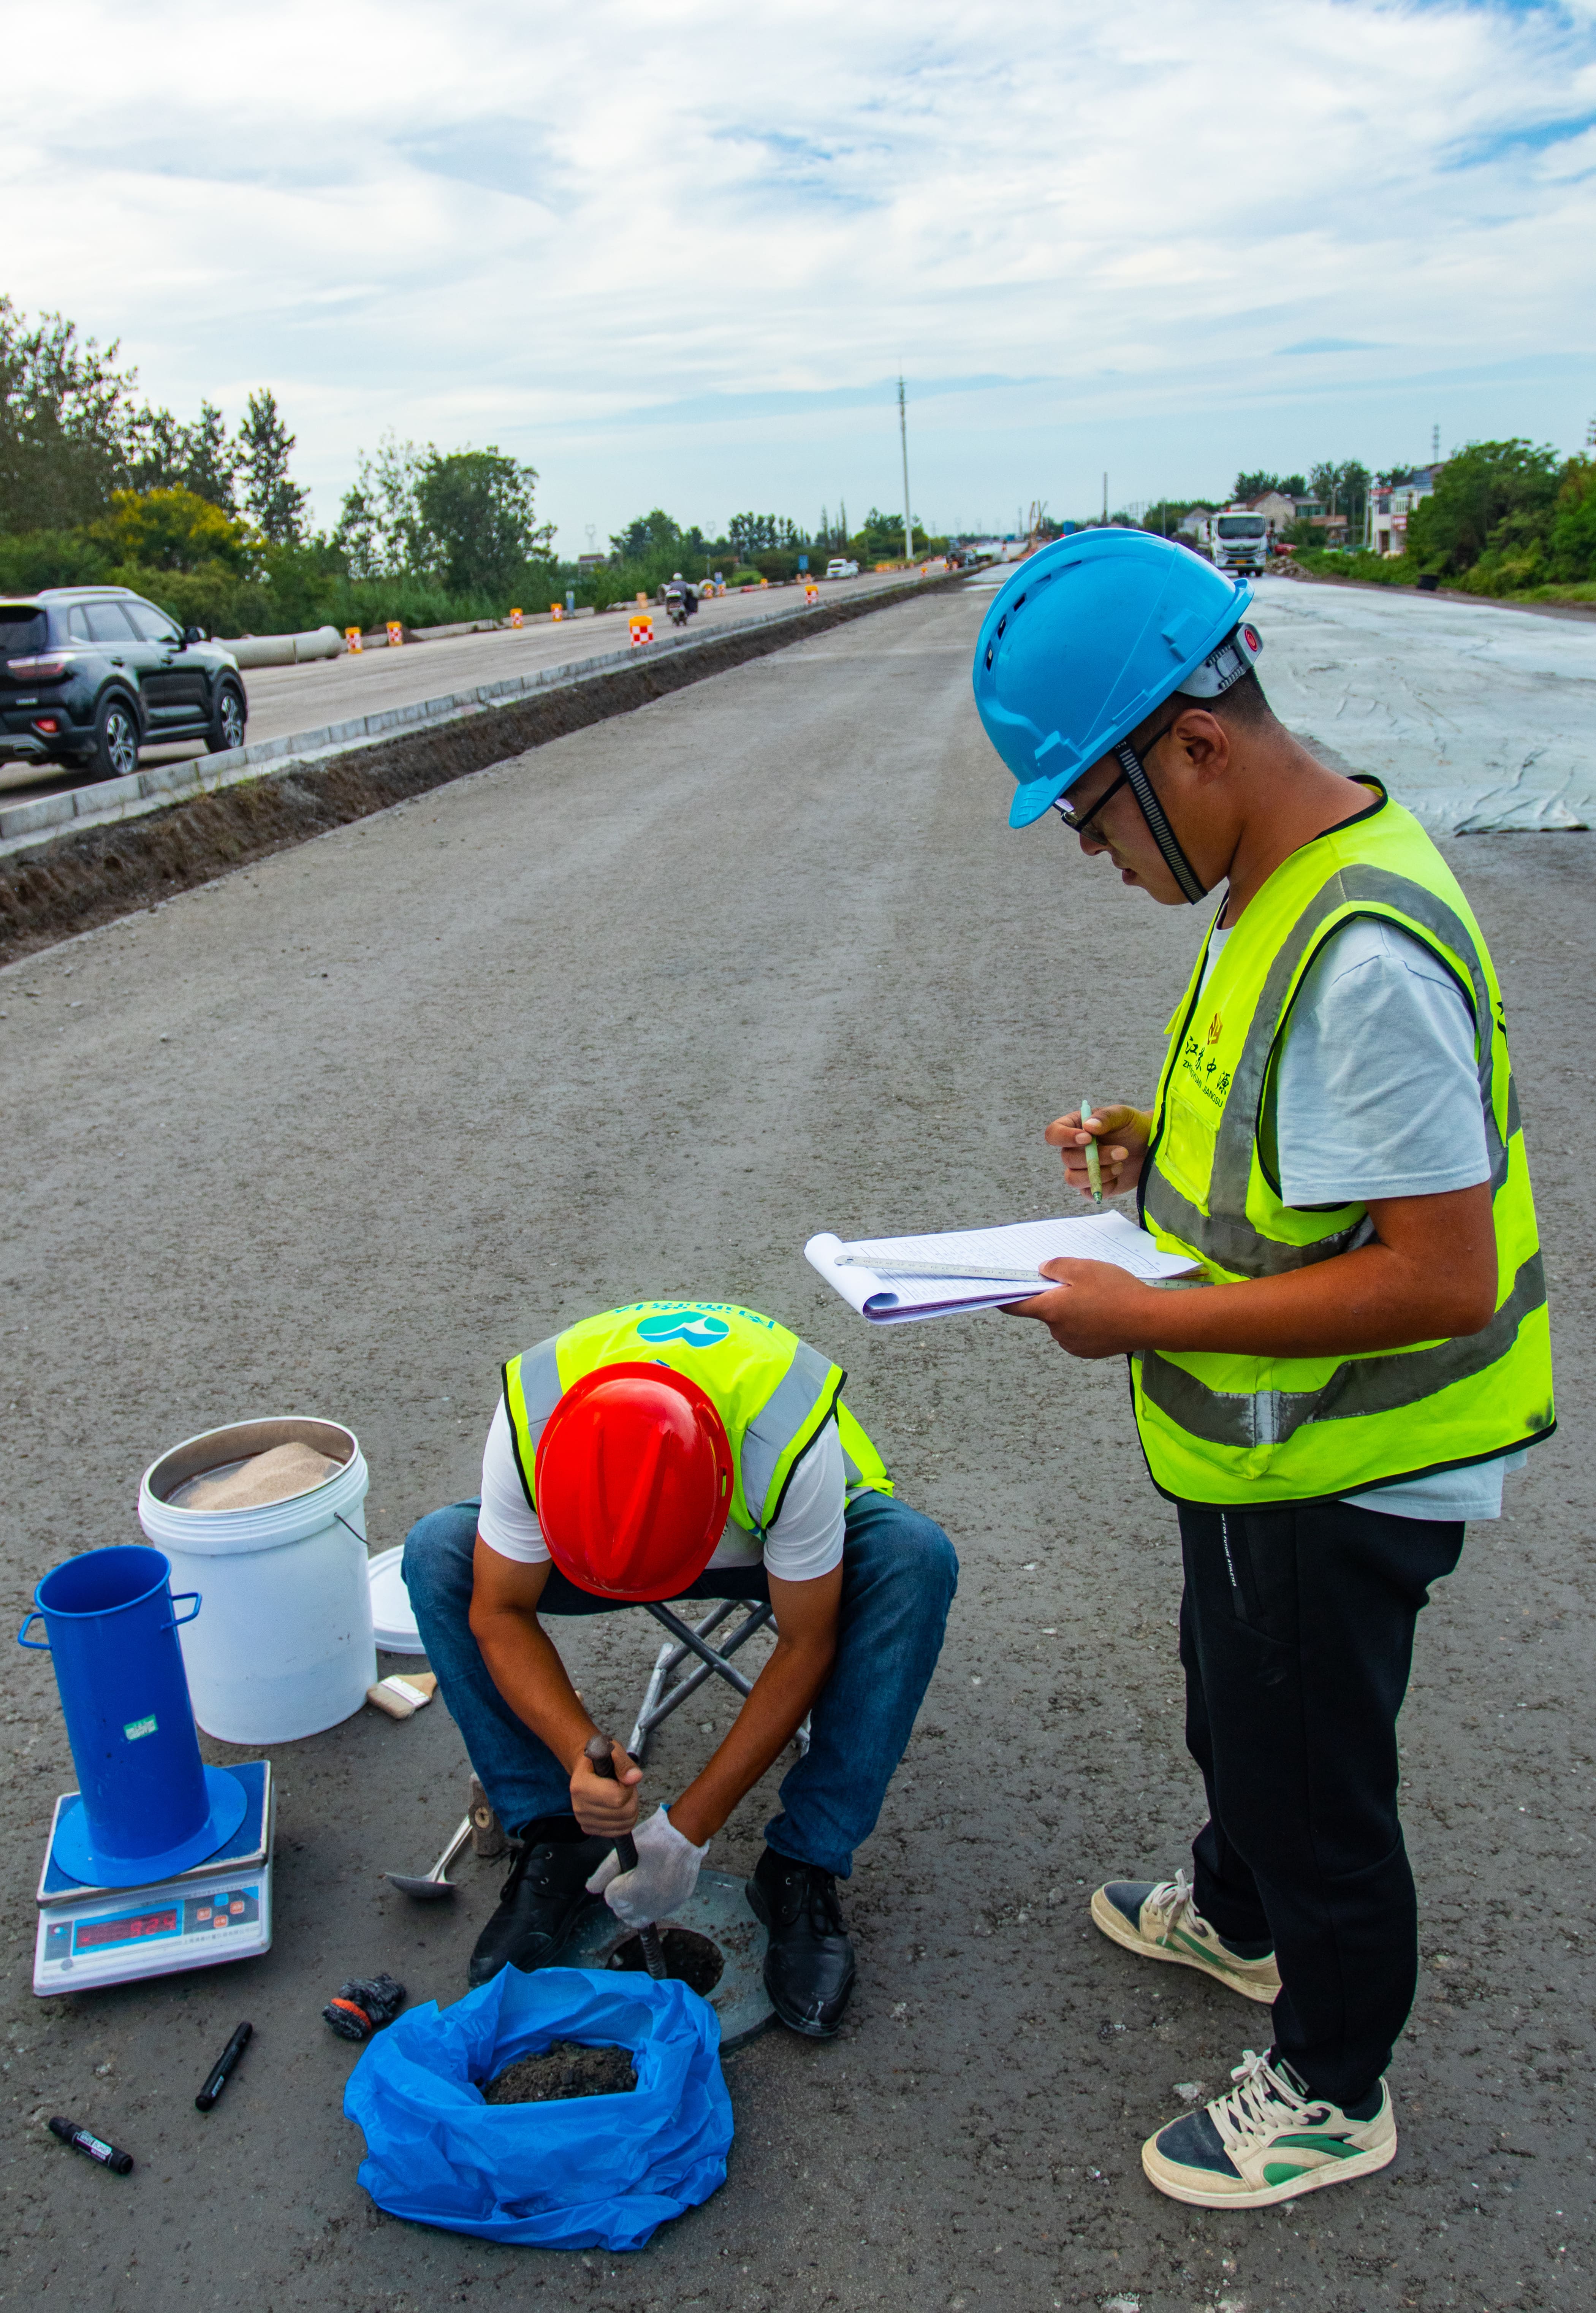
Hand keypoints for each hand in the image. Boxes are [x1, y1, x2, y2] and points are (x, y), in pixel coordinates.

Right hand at [567, 1738, 641, 1837]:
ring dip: (630, 1809)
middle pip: (623, 1812)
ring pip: (623, 1824)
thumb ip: (625, 1765)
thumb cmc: (600, 1759)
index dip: (628, 1788)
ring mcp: (583, 1819)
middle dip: (632, 1798)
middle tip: (625, 1786)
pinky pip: (618, 1832)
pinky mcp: (588, 1828)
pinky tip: (618, 1807)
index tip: (624, 1778)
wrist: (586, 1768)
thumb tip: (635, 1778)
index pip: (617, 1797)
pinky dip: (625, 1820)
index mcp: (581, 1785)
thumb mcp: (614, 1752)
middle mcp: (579, 1806)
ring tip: (621, 1795)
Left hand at [586, 1806, 707, 1925]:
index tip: (622, 1871)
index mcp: (635, 1891)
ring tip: (639, 1885)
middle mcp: (651, 1904)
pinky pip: (658, 1912)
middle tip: (630, 1876)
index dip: (613, 1883)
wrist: (687, 1833)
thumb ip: (605, 1871)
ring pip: (639, 1919)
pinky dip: (652, 1905)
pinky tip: (655, 1886)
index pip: (611, 1898)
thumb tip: (591, 1888)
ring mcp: (666, 1906)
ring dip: (634, 1906)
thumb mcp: (627, 1849)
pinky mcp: (678, 1902)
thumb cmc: (656, 1837)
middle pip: (623, 1912)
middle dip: (621, 1896)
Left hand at [1001, 1256, 1163, 1358]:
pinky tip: (1105, 1311)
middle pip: (1045, 1311)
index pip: (1016, 1306)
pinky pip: (1078, 1332)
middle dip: (1054, 1297)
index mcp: (1051, 1310)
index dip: (1004, 1298)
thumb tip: (1042, 1271)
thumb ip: (1056, 1266)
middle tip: (1076, 1282)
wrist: (1151, 1321)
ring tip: (1098, 1297)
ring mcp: (1073, 1344)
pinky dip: (1085, 1321)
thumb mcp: (1084, 1268)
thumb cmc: (1117, 1292)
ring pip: (1063, 1321)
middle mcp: (1058, 1332)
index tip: (994, 1292)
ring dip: (1072, 1309)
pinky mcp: (1089, 1351)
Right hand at [1045, 1102, 1150, 1198]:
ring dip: (1099, 1173)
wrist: (1150, 1147)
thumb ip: (1106, 1118)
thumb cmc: (1134, 1127)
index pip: (1054, 1133)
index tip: (1088, 1138)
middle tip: (1123, 1152)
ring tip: (1121, 1165)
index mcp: (1075, 1127)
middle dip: (1096, 1157)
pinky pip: (1088, 1193)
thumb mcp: (1123, 1115)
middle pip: (1067, 1158)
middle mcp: (1074, 1149)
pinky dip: (1104, 1186)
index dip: (1065, 1137)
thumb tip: (1089, 1126)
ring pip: (1073, 1178)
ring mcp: (1082, 1169)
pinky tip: (1119, 1175)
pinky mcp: (1093, 1186)